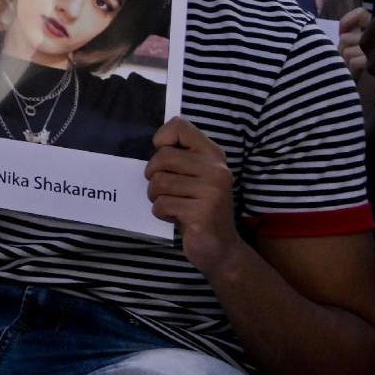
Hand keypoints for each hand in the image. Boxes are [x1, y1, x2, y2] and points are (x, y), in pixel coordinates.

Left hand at [146, 117, 241, 272]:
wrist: (221, 248)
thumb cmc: (199, 208)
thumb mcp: (195, 177)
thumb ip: (181, 157)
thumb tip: (157, 142)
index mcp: (213, 155)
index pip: (179, 126)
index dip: (161, 139)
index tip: (164, 159)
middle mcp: (216, 169)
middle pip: (162, 157)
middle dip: (153, 176)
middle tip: (165, 190)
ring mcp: (211, 191)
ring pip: (159, 182)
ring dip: (157, 197)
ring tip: (173, 205)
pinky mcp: (202, 213)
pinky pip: (162, 205)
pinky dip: (161, 213)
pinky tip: (177, 218)